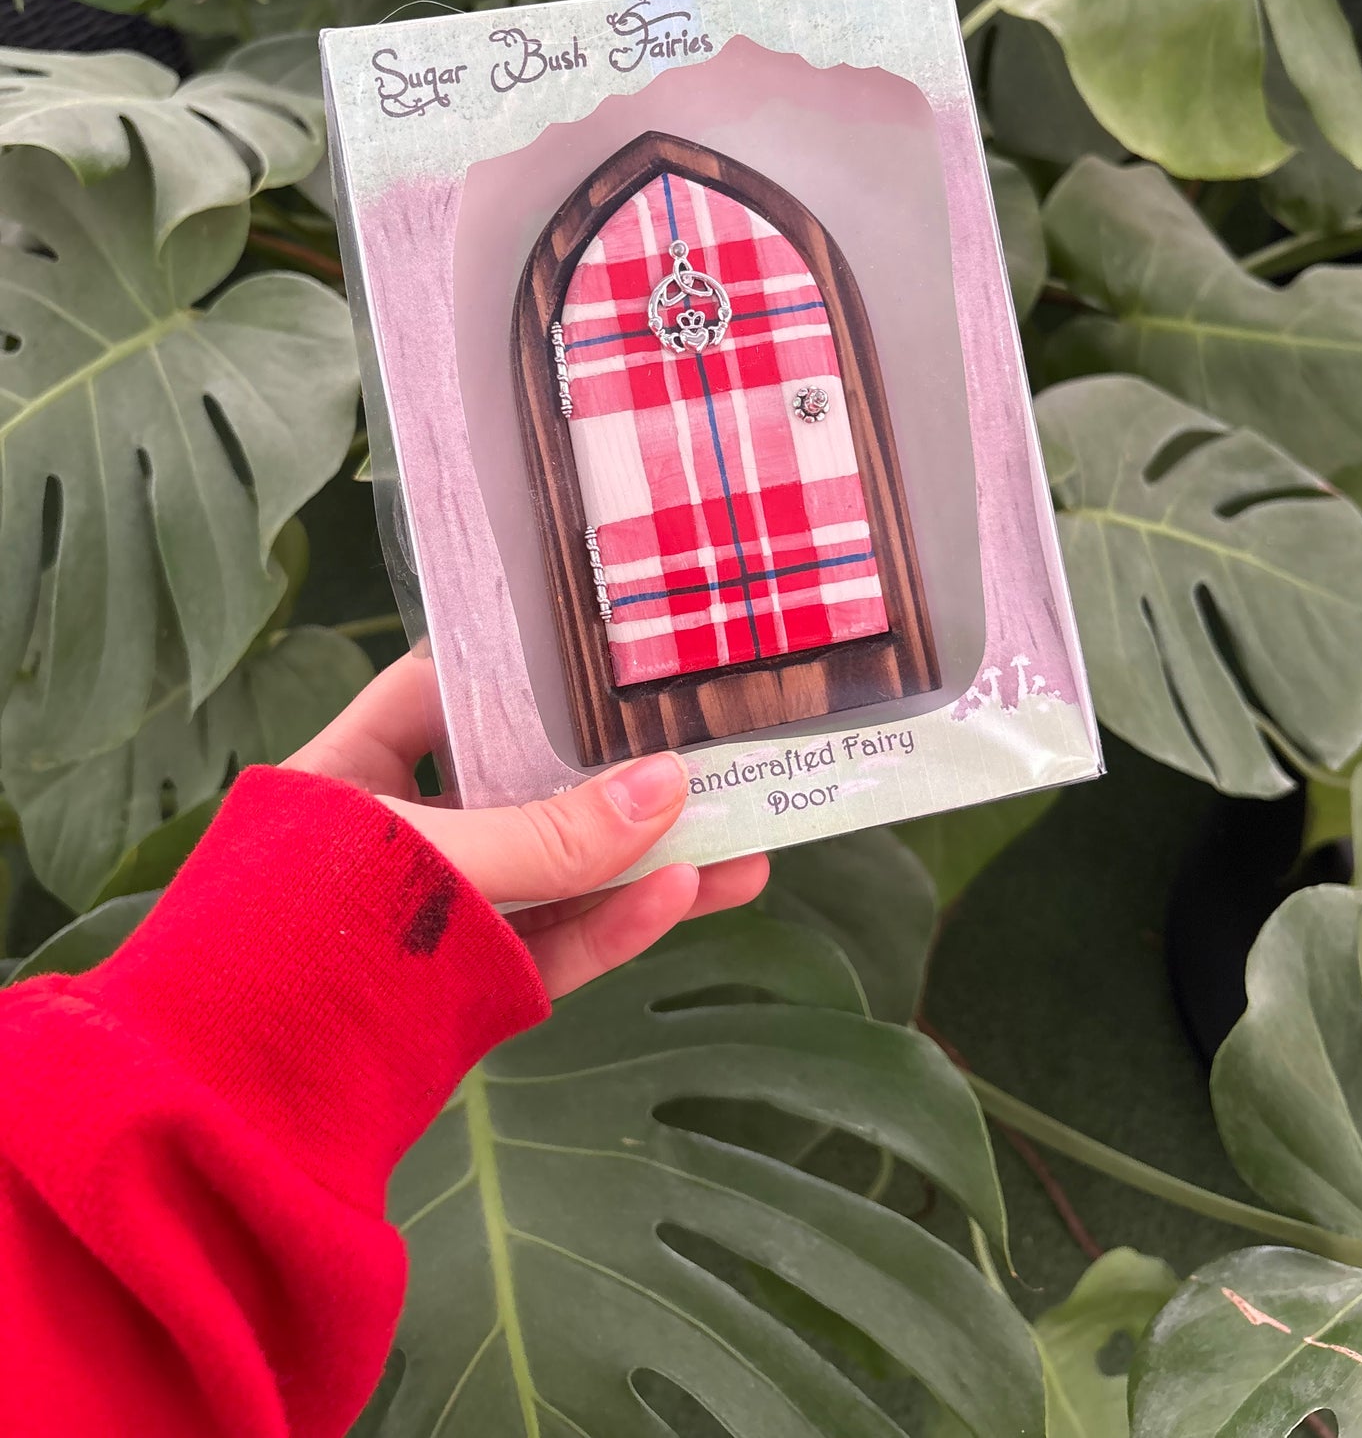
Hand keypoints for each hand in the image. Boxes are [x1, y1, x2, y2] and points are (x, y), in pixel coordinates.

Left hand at [285, 651, 768, 995]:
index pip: (445, 689)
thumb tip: (670, 786)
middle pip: (528, 787)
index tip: (615, 646)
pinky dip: (614, 923)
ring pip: (558, 875)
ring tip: (747, 847)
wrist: (226, 1103)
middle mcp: (403, 835)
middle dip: (620, 778)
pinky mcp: (467, 987)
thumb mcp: (429, 862)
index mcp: (355, 770)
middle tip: (714, 758)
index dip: (525, 665)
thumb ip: (548, 835)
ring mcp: (439, 915)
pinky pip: (552, 945)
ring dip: (646, 862)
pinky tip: (683, 894)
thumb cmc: (295, 939)